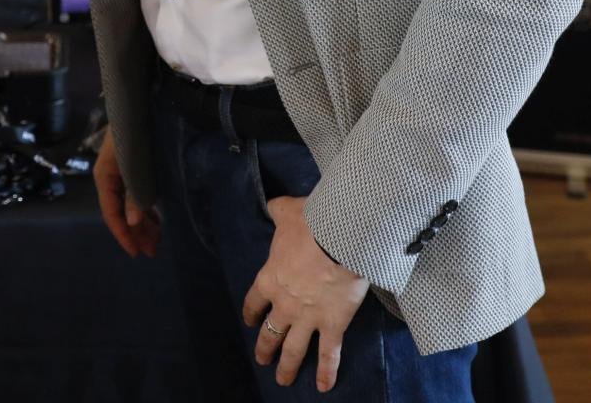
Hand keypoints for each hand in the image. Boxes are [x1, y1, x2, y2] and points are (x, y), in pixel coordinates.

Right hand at [93, 127, 159, 257]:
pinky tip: (157, 220)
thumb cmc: (136, 132)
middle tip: (152, 251)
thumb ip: (135, 193)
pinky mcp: (133, 167)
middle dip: (135, 232)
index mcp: (104, 177)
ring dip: (142, 223)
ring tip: (157, 241)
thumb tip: (133, 222)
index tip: (136, 253)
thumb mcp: (136, 164)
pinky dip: (146, 208)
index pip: (110, 213)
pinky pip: (136, 194)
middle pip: (120, 212)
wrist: (138, 100)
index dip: (123, 234)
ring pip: (129, 205)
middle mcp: (110, 177)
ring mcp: (121, 172)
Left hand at [243, 197, 368, 390]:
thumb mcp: (287, 211)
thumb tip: (273, 206)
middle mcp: (284, 304)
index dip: (251, 313)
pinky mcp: (332, 325)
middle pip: (270, 332)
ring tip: (282, 380)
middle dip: (265, 348)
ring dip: (286, 366)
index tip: (250, 322)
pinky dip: (326, 372)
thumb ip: (277, 211)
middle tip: (262, 359)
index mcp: (270, 278)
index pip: (254, 301)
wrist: (340, 239)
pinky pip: (328, 354)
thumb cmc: (312, 223)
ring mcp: (308, 318)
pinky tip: (322, 387)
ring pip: (293, 349)